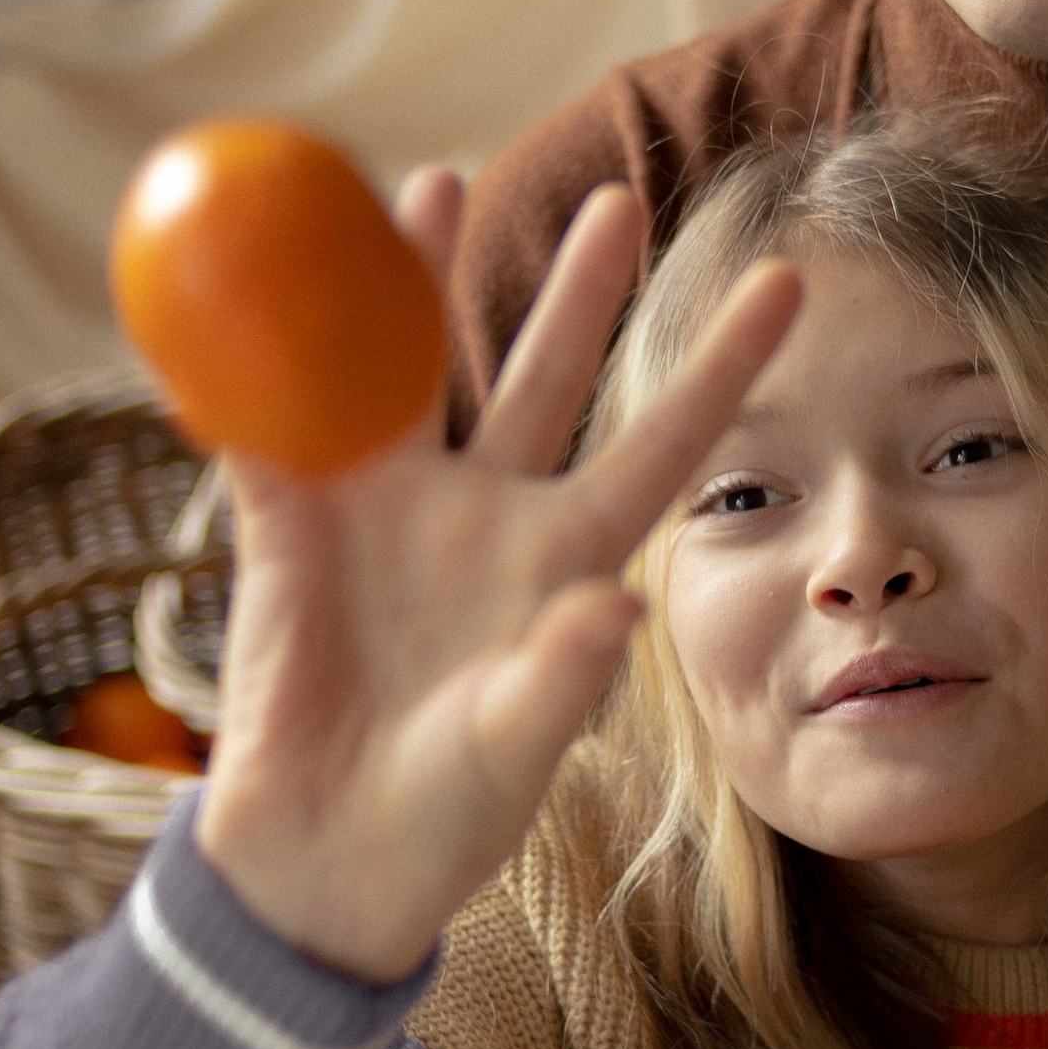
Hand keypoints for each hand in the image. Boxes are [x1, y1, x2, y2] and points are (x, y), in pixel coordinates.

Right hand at [195, 171, 799, 983]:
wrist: (325, 863)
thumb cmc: (446, 819)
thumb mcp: (515, 756)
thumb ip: (561, 681)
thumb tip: (617, 608)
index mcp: (564, 560)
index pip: (660, 440)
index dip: (721, 363)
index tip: (791, 280)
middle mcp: (485, 514)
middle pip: (544, 375)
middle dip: (579, 286)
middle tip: (622, 194)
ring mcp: (389, 511)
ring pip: (417, 370)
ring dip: (418, 284)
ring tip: (434, 185)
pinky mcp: (294, 527)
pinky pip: (279, 428)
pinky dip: (263, 362)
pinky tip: (256, 276)